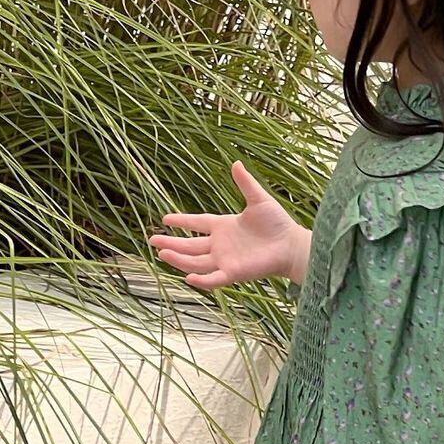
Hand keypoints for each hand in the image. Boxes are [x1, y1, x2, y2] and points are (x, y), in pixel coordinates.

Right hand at [149, 162, 311, 287]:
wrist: (291, 245)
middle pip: (190, 245)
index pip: (196, 223)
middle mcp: (220, 244)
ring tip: (161, 254)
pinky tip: (187, 277)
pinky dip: (201, 280)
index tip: (164, 219)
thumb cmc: (277, 223)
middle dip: (171, 243)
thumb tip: (236, 163)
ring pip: (195, 262)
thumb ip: (245, 184)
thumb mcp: (259, 200)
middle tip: (151, 239)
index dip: (181, 221)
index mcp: (223, 226)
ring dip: (178, 259)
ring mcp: (225, 259)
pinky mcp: (234, 272)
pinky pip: (214, 278)